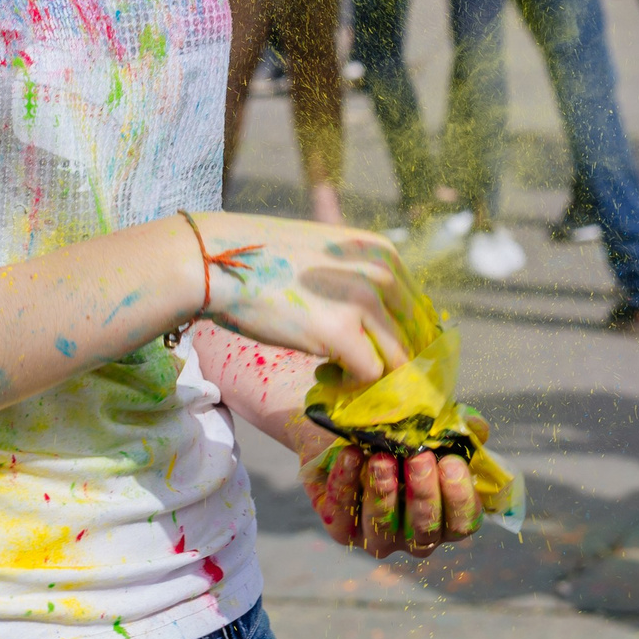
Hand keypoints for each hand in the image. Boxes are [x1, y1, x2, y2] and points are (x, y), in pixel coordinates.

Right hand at [186, 213, 406, 389]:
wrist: (218, 260)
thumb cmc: (263, 260)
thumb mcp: (328, 259)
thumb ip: (359, 283)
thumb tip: (381, 327)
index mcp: (382, 252)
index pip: (419, 311)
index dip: (406, 341)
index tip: (386, 360)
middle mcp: (383, 274)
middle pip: (414, 338)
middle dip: (396, 365)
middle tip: (363, 376)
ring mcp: (365, 303)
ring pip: (397, 361)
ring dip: (372, 376)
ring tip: (337, 372)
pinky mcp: (343, 333)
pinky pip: (370, 376)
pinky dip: (352, 385)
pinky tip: (323, 373)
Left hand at [298, 423, 480, 556]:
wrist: (341, 437)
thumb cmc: (394, 439)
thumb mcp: (426, 430)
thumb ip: (453, 430)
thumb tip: (476, 426)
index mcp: (443, 517)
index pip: (462, 522)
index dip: (460, 498)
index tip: (454, 464)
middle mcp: (414, 535)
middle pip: (425, 528)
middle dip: (424, 493)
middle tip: (419, 458)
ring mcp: (377, 536)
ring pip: (383, 526)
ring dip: (384, 491)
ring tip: (382, 458)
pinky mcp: (342, 528)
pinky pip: (343, 513)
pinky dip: (347, 483)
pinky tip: (351, 455)